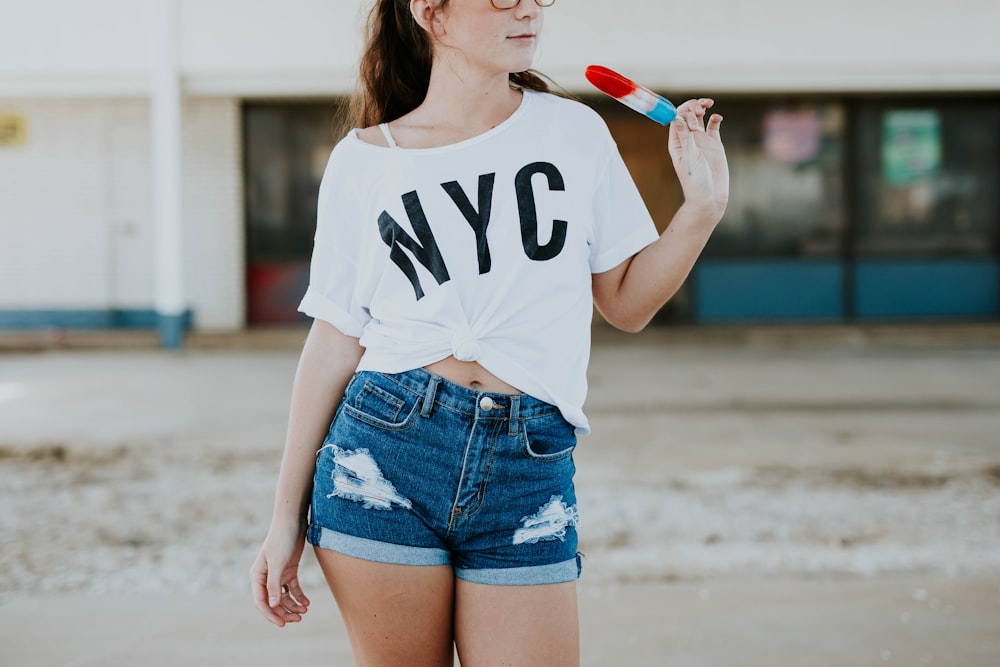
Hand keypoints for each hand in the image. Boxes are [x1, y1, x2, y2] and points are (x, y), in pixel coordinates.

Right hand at [250, 525, 310, 626]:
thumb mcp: (277, 563)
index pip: (261, 602)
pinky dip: (299, 596)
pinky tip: (307, 602)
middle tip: (299, 619)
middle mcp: (266, 577)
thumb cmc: (281, 540)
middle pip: (273, 602)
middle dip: (285, 612)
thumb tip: (274, 605)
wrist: (292, 522)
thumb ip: (274, 584)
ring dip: (293, 606)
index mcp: (257, 576)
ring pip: (284, 597)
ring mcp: (278, 574)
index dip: (271, 615)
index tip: (283, 624)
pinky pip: (293, 588)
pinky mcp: (289, 570)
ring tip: (304, 611)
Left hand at [668, 98, 728, 219]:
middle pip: (687, 115)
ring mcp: (701, 141)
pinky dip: (715, 118)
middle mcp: (688, 139)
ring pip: (699, 117)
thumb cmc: (696, 182)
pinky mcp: (714, 144)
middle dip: (692, 107)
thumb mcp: (690, 158)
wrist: (710, 197)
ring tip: (708, 105)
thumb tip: (678, 118)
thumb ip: (686, 137)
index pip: (676, 119)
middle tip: (701, 108)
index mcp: (677, 143)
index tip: (693, 114)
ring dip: (702, 108)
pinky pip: (713, 126)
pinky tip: (718, 118)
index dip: (683, 111)